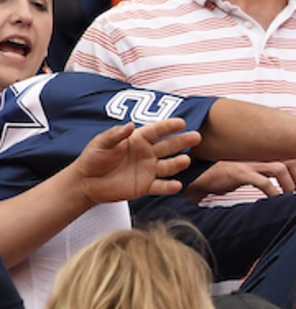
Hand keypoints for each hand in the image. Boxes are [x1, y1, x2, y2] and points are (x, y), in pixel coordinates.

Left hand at [75, 118, 198, 203]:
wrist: (85, 182)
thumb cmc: (92, 159)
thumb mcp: (100, 143)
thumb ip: (116, 134)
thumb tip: (130, 125)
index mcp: (137, 140)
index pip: (156, 131)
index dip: (169, 126)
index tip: (181, 123)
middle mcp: (146, 154)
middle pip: (168, 146)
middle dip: (182, 141)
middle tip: (196, 137)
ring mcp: (148, 170)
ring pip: (168, 166)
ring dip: (178, 163)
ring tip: (185, 161)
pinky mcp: (145, 186)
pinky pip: (160, 186)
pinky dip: (169, 186)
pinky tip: (177, 185)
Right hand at [184, 159, 295, 200]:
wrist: (203, 177)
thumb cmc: (232, 174)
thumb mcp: (258, 172)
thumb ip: (280, 172)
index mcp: (265, 153)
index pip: (294, 156)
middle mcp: (259, 155)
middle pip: (291, 161)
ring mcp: (250, 162)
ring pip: (280, 168)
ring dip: (289, 184)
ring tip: (290, 197)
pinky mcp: (240, 172)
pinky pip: (262, 181)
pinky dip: (273, 191)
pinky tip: (276, 200)